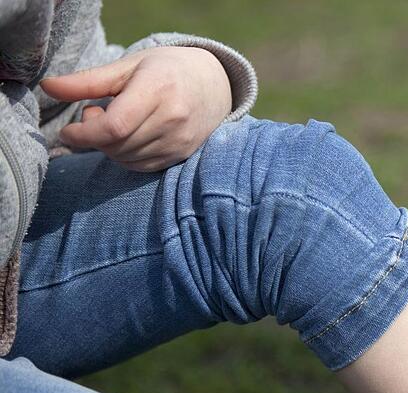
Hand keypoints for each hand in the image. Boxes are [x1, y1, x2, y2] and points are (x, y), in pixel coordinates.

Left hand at [40, 47, 231, 171]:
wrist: (214, 84)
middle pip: (116, 145)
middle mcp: (173, 119)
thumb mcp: (128, 67)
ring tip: (115, 122)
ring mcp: (179, 140)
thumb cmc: (166, 70)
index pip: (113, 127)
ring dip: (109, 147)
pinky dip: (125, 156)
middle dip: (94, 136)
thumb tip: (48, 87)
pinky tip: (128, 136)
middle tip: (96, 112)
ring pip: (126, 159)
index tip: (69, 130)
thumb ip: (87, 81)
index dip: (84, 134)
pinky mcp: (181, 155)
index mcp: (158, 89)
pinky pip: (141, 167)